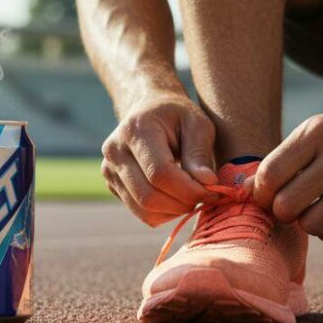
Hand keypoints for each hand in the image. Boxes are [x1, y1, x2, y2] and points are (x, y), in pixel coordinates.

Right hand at [101, 93, 218, 225]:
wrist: (149, 108)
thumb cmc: (178, 115)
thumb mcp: (197, 123)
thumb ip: (200, 153)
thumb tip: (208, 184)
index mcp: (136, 130)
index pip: (159, 173)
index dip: (188, 189)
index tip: (213, 190)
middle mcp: (115, 151)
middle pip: (148, 196)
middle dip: (183, 203)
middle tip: (206, 197)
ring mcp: (109, 169)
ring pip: (143, 210)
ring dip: (175, 211)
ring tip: (193, 196)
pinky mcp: (112, 184)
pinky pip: (140, 212)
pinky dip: (164, 213)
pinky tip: (178, 197)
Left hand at [252, 109, 322, 244]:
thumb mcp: (317, 129)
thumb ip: (284, 158)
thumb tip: (244, 190)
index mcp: (318, 132)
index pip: (270, 174)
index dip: (260, 191)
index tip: (265, 194)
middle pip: (286, 206)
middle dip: (280, 210)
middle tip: (288, 204)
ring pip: (310, 226)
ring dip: (306, 222)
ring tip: (314, 207)